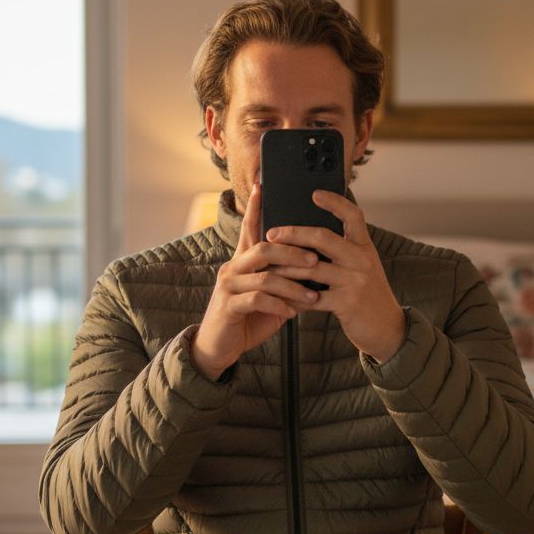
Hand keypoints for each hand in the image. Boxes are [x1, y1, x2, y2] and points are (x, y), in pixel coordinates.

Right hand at [189, 182, 321, 379]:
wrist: (219, 347)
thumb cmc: (248, 319)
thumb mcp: (269, 296)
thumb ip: (283, 279)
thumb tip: (312, 267)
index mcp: (243, 261)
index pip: (249, 228)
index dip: (255, 207)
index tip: (262, 185)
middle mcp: (233, 268)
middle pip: (264, 248)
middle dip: (292, 252)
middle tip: (314, 259)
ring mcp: (228, 286)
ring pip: (265, 276)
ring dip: (293, 286)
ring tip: (312, 295)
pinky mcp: (228, 306)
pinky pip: (258, 299)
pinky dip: (279, 305)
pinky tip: (291, 313)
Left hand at [265, 190, 406, 362]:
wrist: (388, 328)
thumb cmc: (369, 295)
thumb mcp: (363, 267)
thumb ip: (344, 252)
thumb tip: (310, 237)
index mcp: (364, 247)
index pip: (352, 215)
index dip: (334, 202)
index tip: (314, 193)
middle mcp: (361, 260)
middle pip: (323, 237)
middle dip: (293, 233)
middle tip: (272, 234)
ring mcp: (354, 281)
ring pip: (312, 268)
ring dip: (286, 267)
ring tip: (270, 266)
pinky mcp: (346, 303)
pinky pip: (312, 298)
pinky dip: (294, 297)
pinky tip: (282, 296)